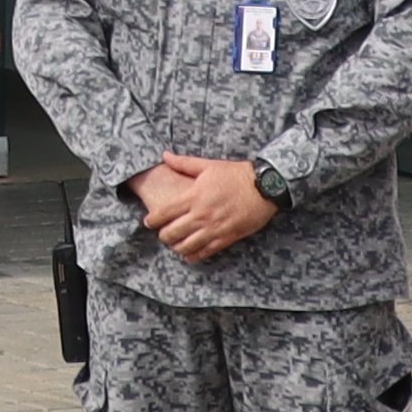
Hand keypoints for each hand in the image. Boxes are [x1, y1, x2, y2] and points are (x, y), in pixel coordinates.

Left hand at [128, 154, 279, 262]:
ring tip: (174, 244)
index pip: (164, 213)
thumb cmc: (235, 174)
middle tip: (162, 233)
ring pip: (187, 246)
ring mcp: (214, 228)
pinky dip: (194, 256)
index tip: (148, 222)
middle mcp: (201, 215)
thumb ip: (184, 163)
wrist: (263, 187)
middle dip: (163, 235)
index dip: (152, 220)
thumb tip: (164, 155)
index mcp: (194, 196)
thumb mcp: (208, 165)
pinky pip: (206, 252)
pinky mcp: (227, 238)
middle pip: (172, 233)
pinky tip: (189, 256)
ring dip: (177, 247)